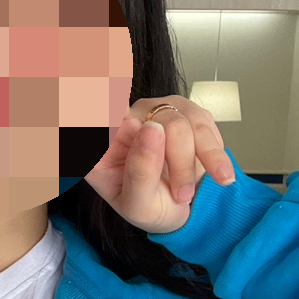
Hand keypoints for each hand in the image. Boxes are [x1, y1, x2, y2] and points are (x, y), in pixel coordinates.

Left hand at [84, 95, 235, 234]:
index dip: (91, 107)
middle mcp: (124, 120)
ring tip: (192, 193)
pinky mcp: (184, 109)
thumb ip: (140, 172)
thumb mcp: (139, 204)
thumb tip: (151, 128)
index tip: (80, 88)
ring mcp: (154, 110)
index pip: (90, 115)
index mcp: (101, 146)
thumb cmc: (152, 207)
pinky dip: (214, 155)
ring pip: (180, 123)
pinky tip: (218, 175)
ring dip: (193, 163)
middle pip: (153, 125)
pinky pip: (204, 124)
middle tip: (180, 196)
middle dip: (176, 163)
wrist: (185, 210)